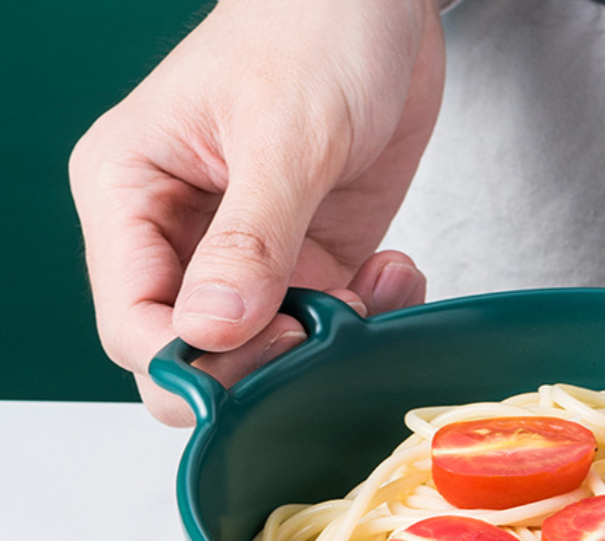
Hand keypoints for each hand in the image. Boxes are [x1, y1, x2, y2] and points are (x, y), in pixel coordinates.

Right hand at [69, 0, 443, 424]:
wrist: (381, 2)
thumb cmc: (312, 27)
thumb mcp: (283, 135)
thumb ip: (250, 241)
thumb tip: (215, 329)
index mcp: (132, 195)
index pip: (133, 326)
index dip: (194, 360)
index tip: (270, 343)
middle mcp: (181, 236)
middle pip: (195, 354)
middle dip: (261, 361)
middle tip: (321, 328)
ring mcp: (249, 255)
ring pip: (269, 351)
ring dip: (329, 341)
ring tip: (375, 284)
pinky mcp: (311, 260)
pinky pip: (327, 325)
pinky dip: (369, 317)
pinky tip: (393, 272)